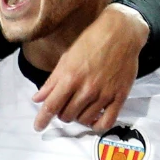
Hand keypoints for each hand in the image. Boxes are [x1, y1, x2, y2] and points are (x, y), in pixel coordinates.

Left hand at [33, 4, 147, 130]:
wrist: (121, 32)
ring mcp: (104, 94)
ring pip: (84, 120)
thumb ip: (52, 81)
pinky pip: (107, 122)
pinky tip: (94, 119)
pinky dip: (97, 125)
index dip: (42, 119)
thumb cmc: (92, 41)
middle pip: (66, 115)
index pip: (51, 106)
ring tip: (79, 107)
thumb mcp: (67, 58)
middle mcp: (87, 89)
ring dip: (77, 117)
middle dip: (61, 113)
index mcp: (70, 77)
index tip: (38, 126)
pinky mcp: (119, 97)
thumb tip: (38, 98)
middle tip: (64, 105)